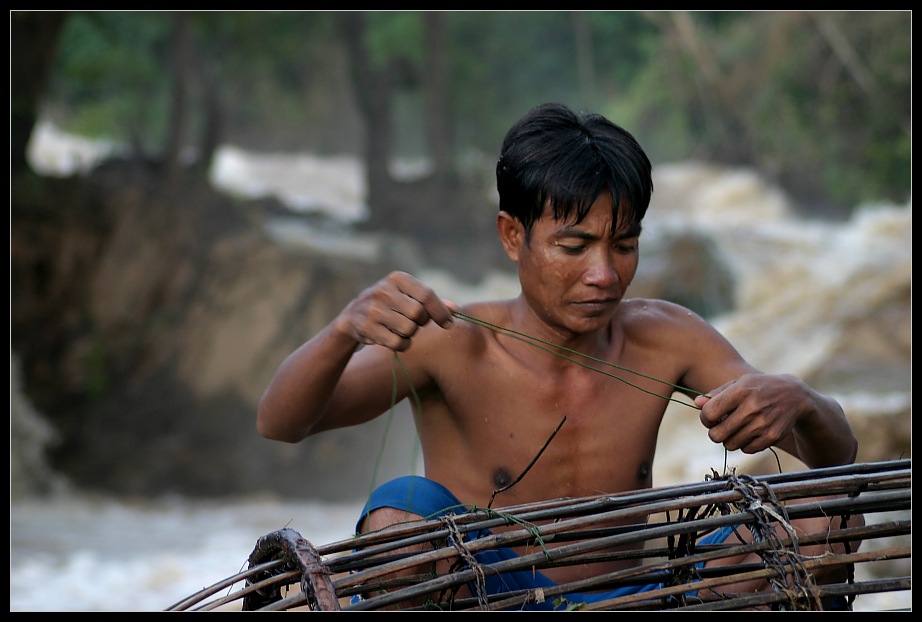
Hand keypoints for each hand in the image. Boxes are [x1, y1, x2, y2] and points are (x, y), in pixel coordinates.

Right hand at [339, 271, 455, 351]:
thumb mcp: (407, 296)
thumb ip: (431, 301)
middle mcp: (383, 290)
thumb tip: (456, 309)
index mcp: (397, 278)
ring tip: (400, 329)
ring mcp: (373, 308)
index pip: (426, 295)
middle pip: (418, 314)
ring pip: (408, 329)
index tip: (448, 324)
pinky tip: (392, 338)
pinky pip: (397, 343)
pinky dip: (401, 345)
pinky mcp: (366, 327)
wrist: (353, 316)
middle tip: (413, 323)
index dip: (441, 312)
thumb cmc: (389, 305)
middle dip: (421, 323)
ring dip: (410, 334)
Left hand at [694, 374, 805, 454]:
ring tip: (736, 429)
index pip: (709, 413)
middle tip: (721, 426)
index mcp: (740, 391)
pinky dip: (744, 444)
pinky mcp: (772, 437)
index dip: (705, 418)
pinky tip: (749, 433)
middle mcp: (752, 408)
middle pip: (716, 435)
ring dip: (729, 439)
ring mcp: (763, 424)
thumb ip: (716, 394)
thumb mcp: (739, 383)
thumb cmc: (759, 388)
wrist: (794, 396)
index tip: (711, 417)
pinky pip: (746, 450)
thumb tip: (697, 403)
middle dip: (714, 432)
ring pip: (730, 445)